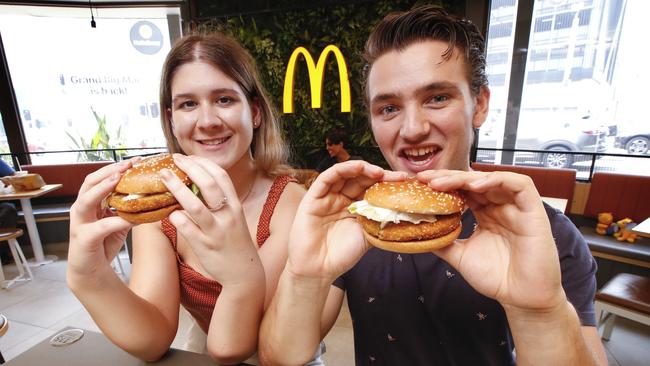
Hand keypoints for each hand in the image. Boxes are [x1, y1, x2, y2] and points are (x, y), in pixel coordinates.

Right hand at [68, 160, 134, 278]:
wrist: (90, 271)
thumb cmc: (104, 244)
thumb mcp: (119, 223)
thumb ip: (130, 210)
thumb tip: (154, 198)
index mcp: (90, 202)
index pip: (100, 178)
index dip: (116, 167)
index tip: (136, 160)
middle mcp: (81, 209)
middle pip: (90, 182)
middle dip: (109, 171)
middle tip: (127, 164)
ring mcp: (79, 223)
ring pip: (86, 200)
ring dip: (103, 188)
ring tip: (118, 179)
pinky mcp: (84, 239)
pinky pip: (100, 227)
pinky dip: (116, 221)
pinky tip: (129, 218)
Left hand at [160, 154, 262, 285]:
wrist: (244, 273)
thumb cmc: (234, 243)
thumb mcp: (233, 218)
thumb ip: (219, 202)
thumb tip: (195, 184)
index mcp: (235, 205)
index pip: (221, 176)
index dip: (203, 163)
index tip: (188, 157)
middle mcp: (227, 215)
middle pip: (209, 185)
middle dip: (189, 168)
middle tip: (173, 161)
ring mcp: (216, 231)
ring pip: (195, 206)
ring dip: (177, 189)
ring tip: (164, 177)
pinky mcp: (204, 246)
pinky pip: (186, 228)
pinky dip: (175, 217)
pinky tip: (168, 212)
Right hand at [287, 161, 405, 281]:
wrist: (319, 269)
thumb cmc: (342, 255)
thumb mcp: (368, 236)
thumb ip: (380, 222)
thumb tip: (404, 213)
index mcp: (354, 207)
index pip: (371, 189)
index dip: (387, 184)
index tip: (404, 183)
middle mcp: (340, 199)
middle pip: (360, 179)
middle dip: (379, 175)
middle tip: (397, 177)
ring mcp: (327, 197)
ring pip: (344, 174)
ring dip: (362, 169)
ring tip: (379, 171)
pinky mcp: (313, 197)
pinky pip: (326, 178)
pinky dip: (342, 169)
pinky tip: (358, 167)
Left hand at [418, 170, 565, 312]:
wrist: (521, 299)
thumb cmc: (496, 278)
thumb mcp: (460, 256)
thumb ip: (442, 242)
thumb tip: (418, 233)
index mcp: (486, 214)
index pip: (463, 190)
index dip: (443, 184)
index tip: (420, 184)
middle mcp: (501, 207)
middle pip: (474, 181)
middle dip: (448, 177)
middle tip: (425, 179)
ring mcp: (517, 207)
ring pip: (493, 178)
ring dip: (467, 177)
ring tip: (444, 183)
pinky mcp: (534, 211)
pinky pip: (520, 185)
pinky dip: (497, 180)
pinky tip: (475, 186)